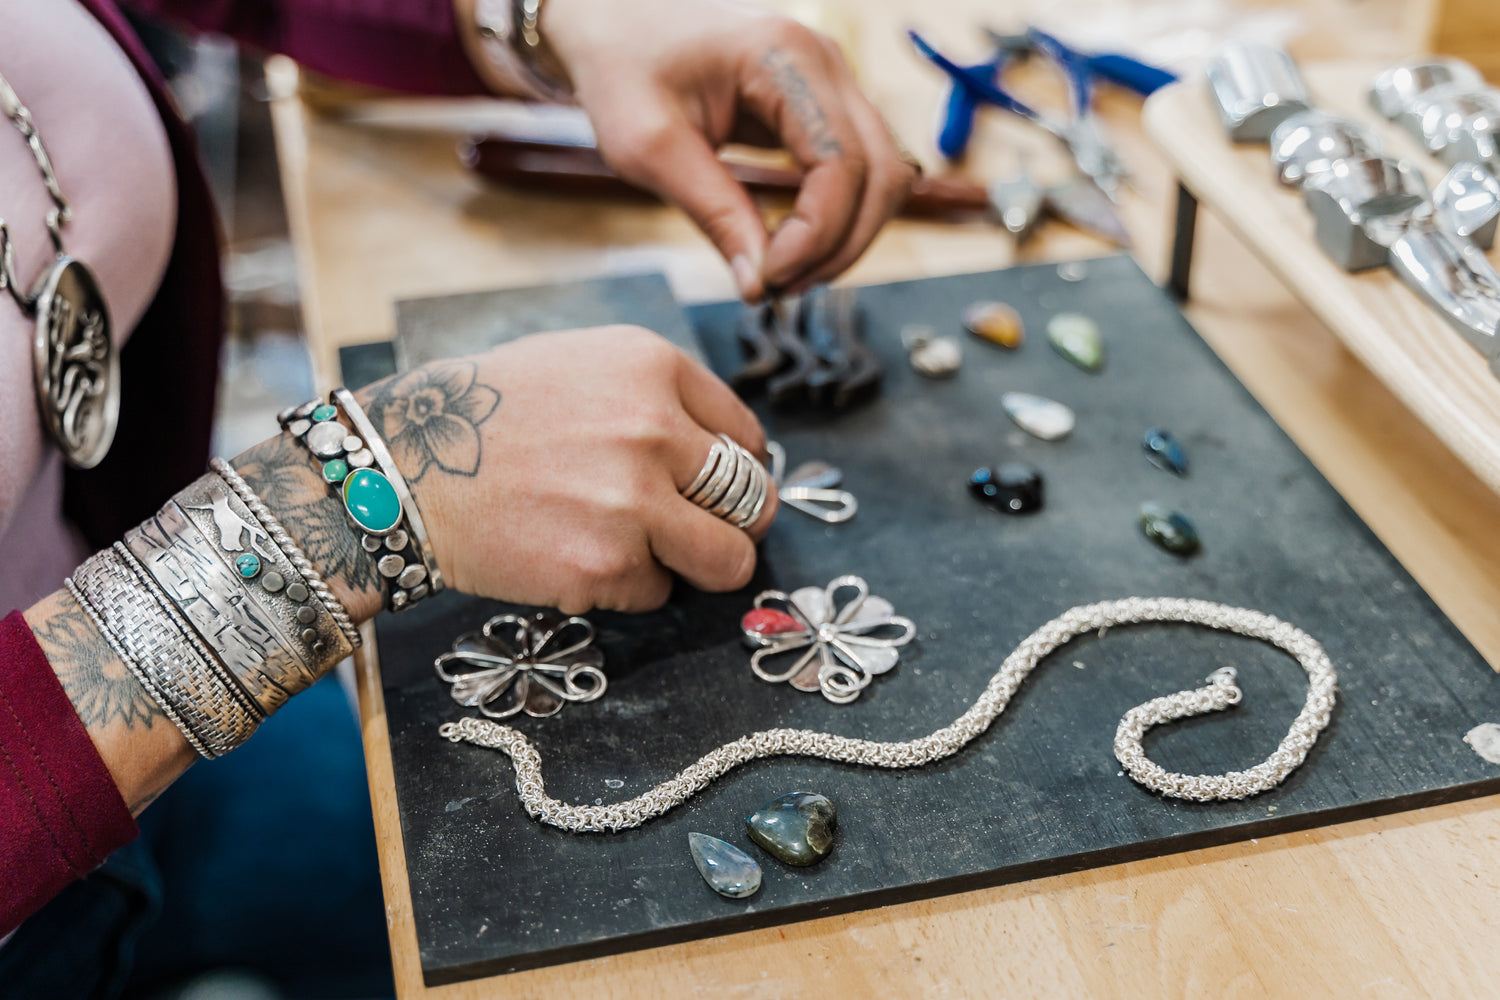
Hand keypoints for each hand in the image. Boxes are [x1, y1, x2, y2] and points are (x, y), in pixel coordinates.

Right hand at [358, 327, 774, 614]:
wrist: (404, 468)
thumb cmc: (488, 416)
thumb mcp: (581, 364)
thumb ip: (659, 397)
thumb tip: (731, 450)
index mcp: (652, 366)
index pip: (747, 436)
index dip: (738, 470)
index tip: (718, 489)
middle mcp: (653, 428)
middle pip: (753, 500)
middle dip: (733, 524)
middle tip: (702, 532)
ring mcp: (633, 502)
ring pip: (729, 560)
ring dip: (702, 566)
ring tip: (658, 556)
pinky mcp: (606, 566)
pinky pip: (659, 592)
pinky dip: (631, 587)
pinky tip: (582, 560)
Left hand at [539, 0, 916, 299]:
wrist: (612, 22)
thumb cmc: (621, 68)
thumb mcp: (649, 147)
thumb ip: (712, 214)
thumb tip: (760, 286)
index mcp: (785, 58)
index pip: (842, 164)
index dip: (816, 235)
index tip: (768, 278)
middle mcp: (825, 63)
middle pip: (882, 175)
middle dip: (839, 247)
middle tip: (777, 288)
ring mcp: (832, 83)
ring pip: (883, 178)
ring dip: (844, 239)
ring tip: (782, 275)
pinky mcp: (823, 107)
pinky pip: (858, 173)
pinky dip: (836, 220)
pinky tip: (789, 249)